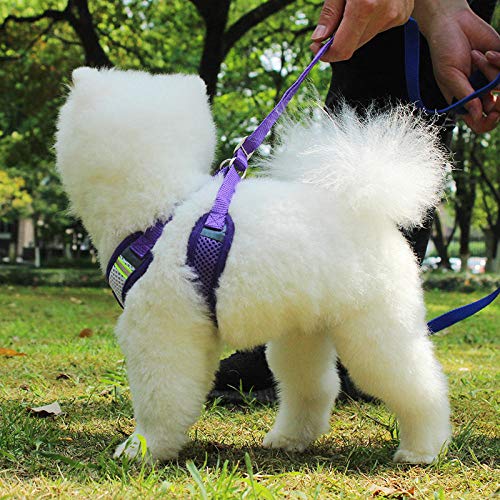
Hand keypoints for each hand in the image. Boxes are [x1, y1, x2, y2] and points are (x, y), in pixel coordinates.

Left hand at [310, 0, 413, 61]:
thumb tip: (319, 38)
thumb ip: (330, 13)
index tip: (317, 48)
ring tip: (353, 5)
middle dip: (339, 40)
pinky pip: (378, 28)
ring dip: (353, 30)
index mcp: (366, 6)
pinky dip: (368, 22)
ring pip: (365, 38)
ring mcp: (396, 16)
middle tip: (329, 27)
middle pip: (354, 46)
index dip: (327, 54)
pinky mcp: (403, 14)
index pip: (343, 50)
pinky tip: (369, 3)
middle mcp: (384, 14)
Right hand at [414, 0, 499, 132]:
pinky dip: (497, 60)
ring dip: (489, 70)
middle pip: (496, 107)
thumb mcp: (449, 76)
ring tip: (475, 56)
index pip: (480, 122)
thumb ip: (464, 96)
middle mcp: (479, 92)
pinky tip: (485, 52)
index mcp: (464, 101)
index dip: (489, 122)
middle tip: (495, 90)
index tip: (493, 112)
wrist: (452, 23)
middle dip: (498, 100)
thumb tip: (477, 115)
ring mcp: (490, 77)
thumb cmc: (444, 50)